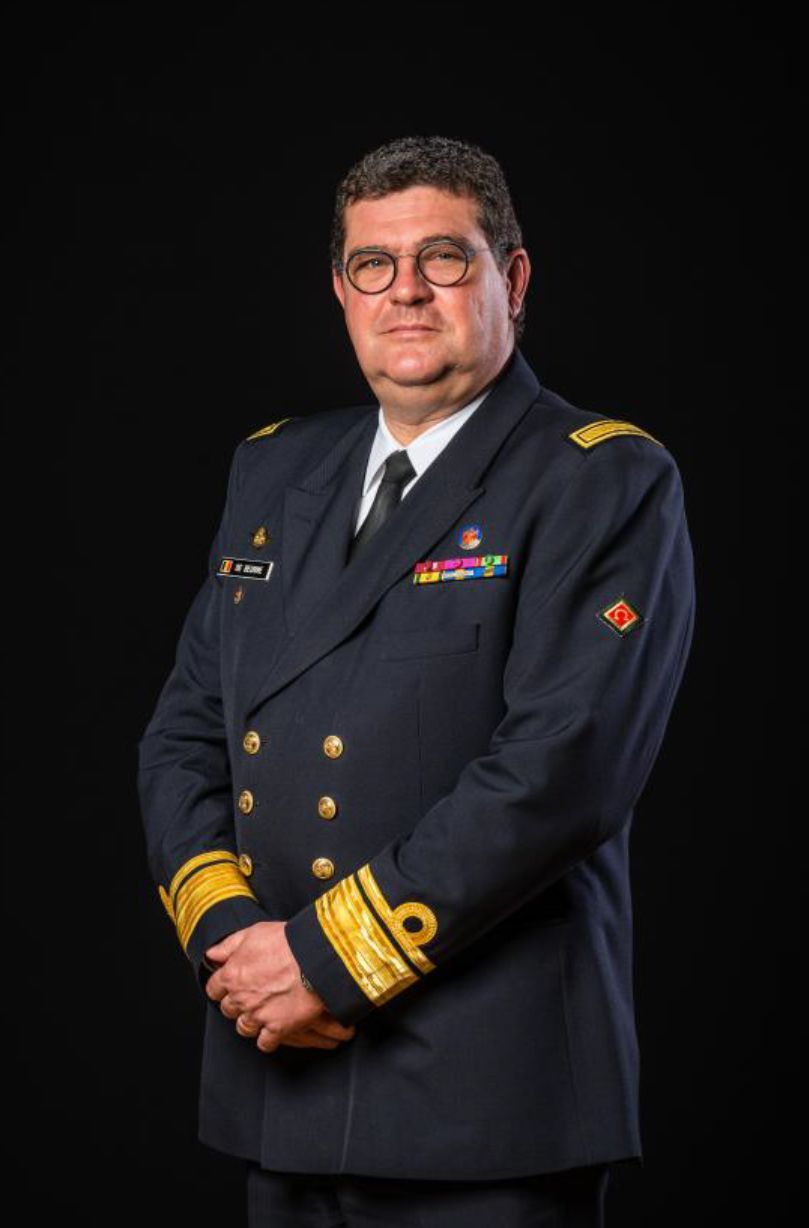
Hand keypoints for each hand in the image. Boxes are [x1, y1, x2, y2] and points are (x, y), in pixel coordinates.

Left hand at [204, 921, 356, 1052]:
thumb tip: (212, 955)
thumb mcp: (254, 933)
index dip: (222, 987)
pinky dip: (267, 1039)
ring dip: (250, 1022)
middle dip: (237, 1003)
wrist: (316, 958)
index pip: (213, 989)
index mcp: (232, 974)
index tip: (229, 985)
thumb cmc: (288, 942)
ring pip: (243, 1028)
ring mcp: (259, 1015)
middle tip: (250, 996)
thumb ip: (229, 945)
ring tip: (262, 1013)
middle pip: (228, 1010)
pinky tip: (273, 1029)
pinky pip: (264, 1043)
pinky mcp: (277, 1028)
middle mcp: (242, 998)